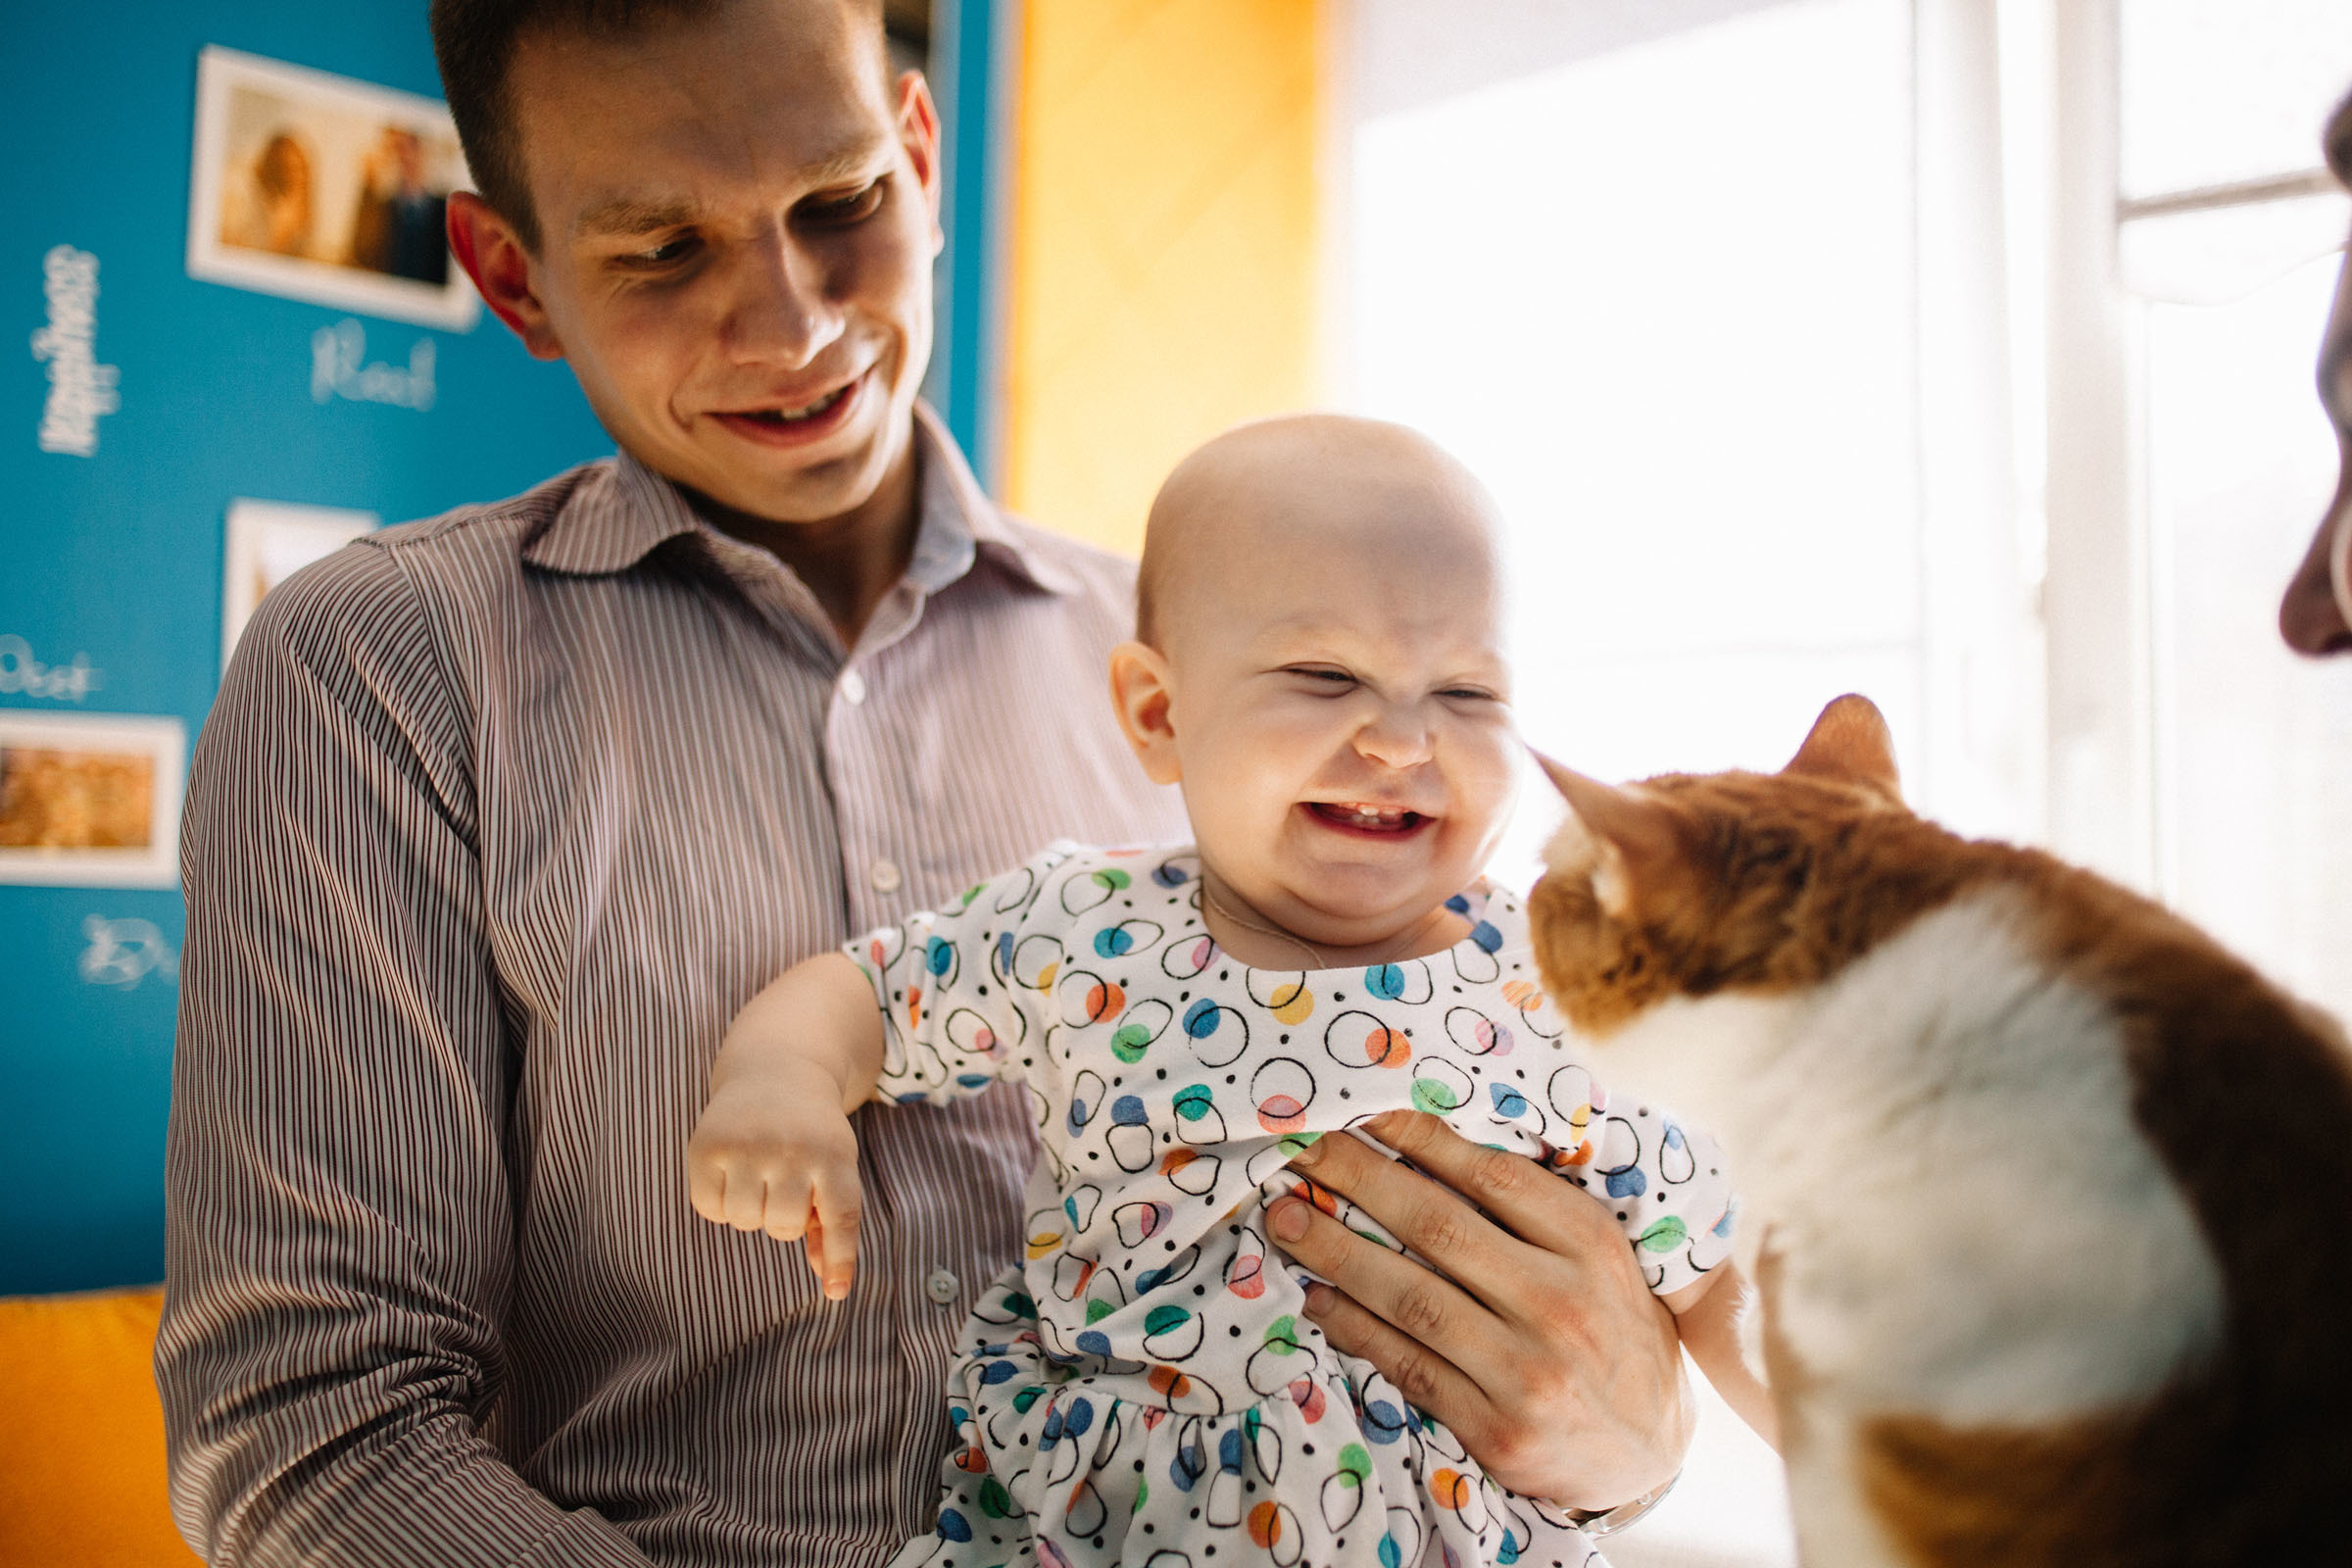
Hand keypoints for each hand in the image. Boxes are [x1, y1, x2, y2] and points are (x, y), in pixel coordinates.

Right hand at [687, 1066, 864, 1298]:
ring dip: (751, 1210)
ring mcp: (748, 1145)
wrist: (776, 1069)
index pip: (840, 1217)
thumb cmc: (812, 1132)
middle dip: (782, 1217)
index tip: (835, 1292)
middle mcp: (793, 1148)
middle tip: (783, 1182)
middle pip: (784, 1227)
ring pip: (746, 1221)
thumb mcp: (835, 1163)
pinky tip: (730, 1172)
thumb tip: (831, 1286)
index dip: (839, 1258)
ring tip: (757, 1174)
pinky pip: (710, 1208)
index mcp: (834, 1155)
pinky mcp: (708, 1144)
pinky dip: (719, 1203)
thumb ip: (831, 1222)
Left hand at [1264, 1110, 1691, 1510]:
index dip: (1416, 1137)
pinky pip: (1407, 1366)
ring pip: (1410, 1297)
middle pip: (1436, 1227)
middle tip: (1299, 1147)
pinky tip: (1316, 1298)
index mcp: (1591, 1245)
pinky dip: (1354, 1328)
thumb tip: (1424, 1144)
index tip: (1359, 1109)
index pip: (1490, 1175)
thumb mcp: (1600, 1256)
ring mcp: (1529, 1372)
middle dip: (1356, 1179)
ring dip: (1334, 1252)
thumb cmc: (1610, 1327)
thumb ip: (1534, 1207)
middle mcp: (1562, 1303)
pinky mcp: (1498, 1431)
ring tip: (1283, 1219)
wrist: (1650, 1451)